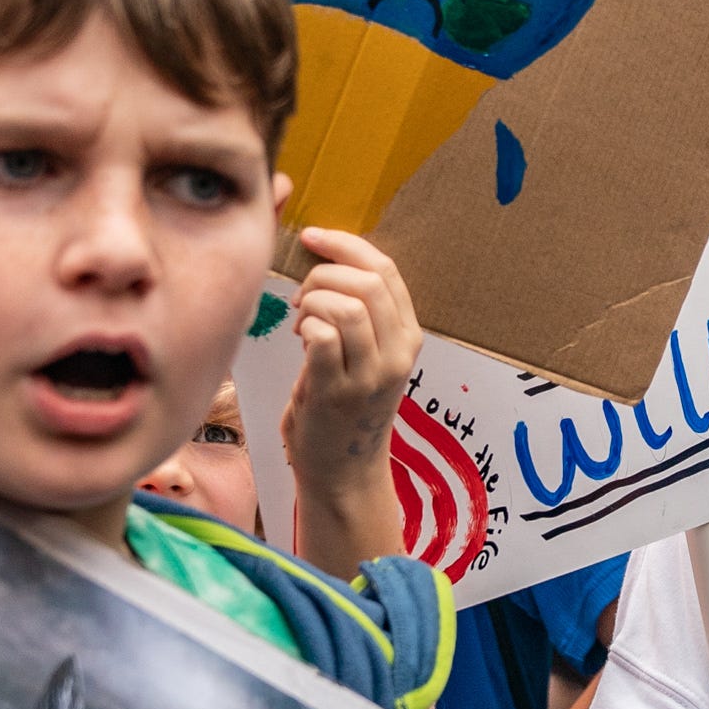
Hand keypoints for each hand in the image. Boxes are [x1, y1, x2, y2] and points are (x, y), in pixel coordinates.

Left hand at [283, 227, 422, 482]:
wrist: (343, 470)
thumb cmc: (345, 406)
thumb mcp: (368, 355)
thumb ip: (361, 313)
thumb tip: (328, 263)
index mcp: (408, 336)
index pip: (386, 269)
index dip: (345, 245)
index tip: (313, 238)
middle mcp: (397, 354)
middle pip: (368, 282)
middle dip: (324, 274)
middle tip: (302, 295)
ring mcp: (369, 375)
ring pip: (347, 306)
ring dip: (312, 301)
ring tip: (300, 318)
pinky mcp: (336, 392)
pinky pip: (322, 336)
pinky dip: (305, 326)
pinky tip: (300, 339)